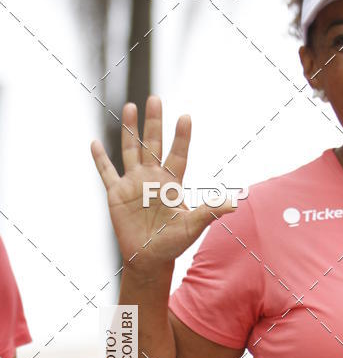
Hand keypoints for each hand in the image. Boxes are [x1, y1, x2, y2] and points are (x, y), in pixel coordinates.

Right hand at [91, 95, 233, 271]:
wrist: (150, 258)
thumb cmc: (173, 243)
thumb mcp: (193, 226)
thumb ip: (210, 211)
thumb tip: (234, 203)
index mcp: (171, 183)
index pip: (178, 155)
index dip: (181, 137)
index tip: (186, 117)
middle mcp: (152, 178)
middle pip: (153, 145)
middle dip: (154, 123)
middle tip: (155, 99)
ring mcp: (133, 183)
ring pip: (131, 150)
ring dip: (130, 130)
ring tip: (130, 106)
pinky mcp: (116, 194)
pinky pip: (107, 173)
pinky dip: (100, 159)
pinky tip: (94, 143)